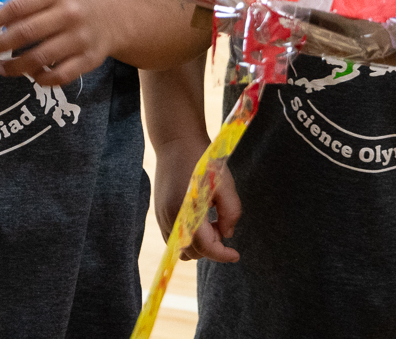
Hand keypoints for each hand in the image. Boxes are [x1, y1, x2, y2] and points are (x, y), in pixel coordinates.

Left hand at [0, 0, 122, 86]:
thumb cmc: (70, 6)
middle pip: (25, 33)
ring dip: (14, 66)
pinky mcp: (89, 60)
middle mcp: (69, 14)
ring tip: (0, 68)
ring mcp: (80, 38)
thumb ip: (25, 7)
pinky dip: (41, 79)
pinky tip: (31, 76)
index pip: (17, 7)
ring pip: (40, 58)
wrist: (111, 19)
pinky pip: (59, 76)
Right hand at [153, 136, 241, 262]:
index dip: (222, 255)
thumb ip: (231, 212)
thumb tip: (227, 235)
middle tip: (222, 223)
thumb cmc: (203, 160)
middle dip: (211, 246)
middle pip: (192, 252)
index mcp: (187, 211)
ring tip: (211, 219)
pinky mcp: (158, 211)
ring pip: (181, 247)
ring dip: (199, 242)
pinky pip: (174, 236)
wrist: (176, 140)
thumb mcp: (225, 184)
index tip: (236, 254)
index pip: (205, 248)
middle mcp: (169, 218)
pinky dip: (189, 235)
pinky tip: (200, 215)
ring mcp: (161, 215)